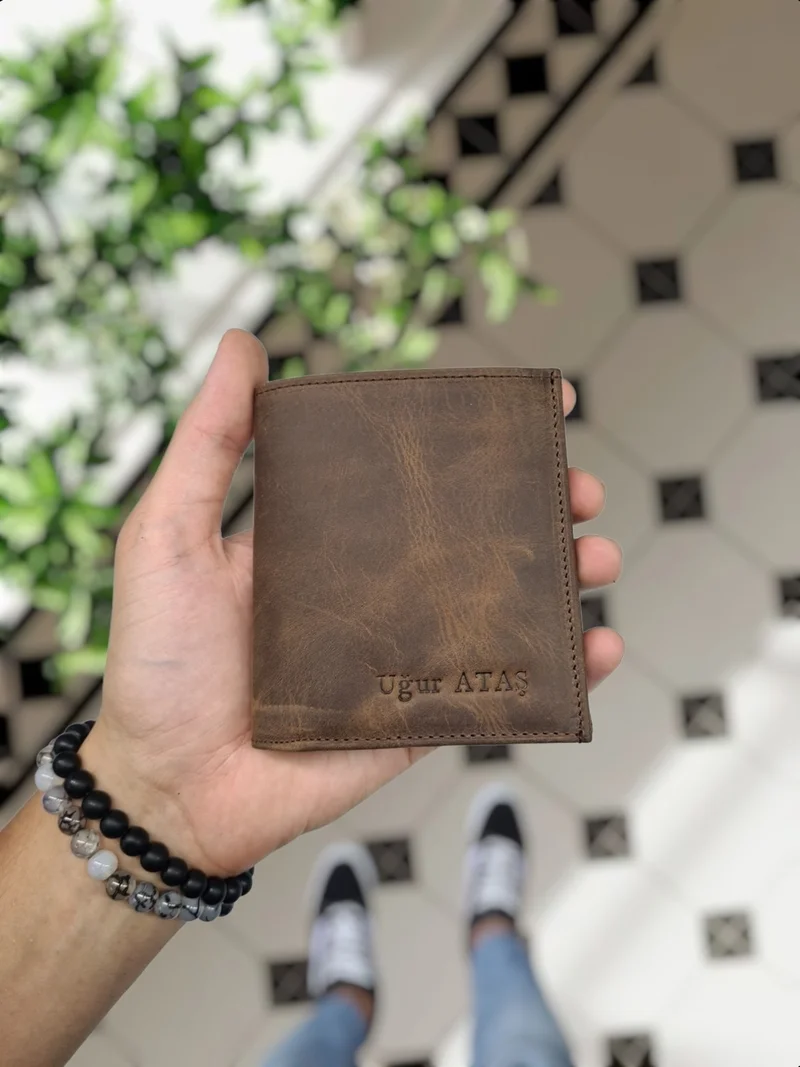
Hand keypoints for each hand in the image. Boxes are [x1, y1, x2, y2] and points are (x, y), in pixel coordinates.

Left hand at [85, 331, 623, 876]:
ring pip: (500, 605)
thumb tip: (243, 344)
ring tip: (596, 555)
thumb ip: (209, 444)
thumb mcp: (169, 532)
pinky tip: (594, 648)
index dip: (475, 440)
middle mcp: (373, 588)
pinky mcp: (418, 716)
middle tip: (582, 487)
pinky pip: (496, 689)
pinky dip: (554, 673)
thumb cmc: (159, 660)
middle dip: (540, 506)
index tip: (535, 405)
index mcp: (326, 538)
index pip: (414, 474)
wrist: (169, 787)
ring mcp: (402, 652)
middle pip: (475, 535)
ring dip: (562, 578)